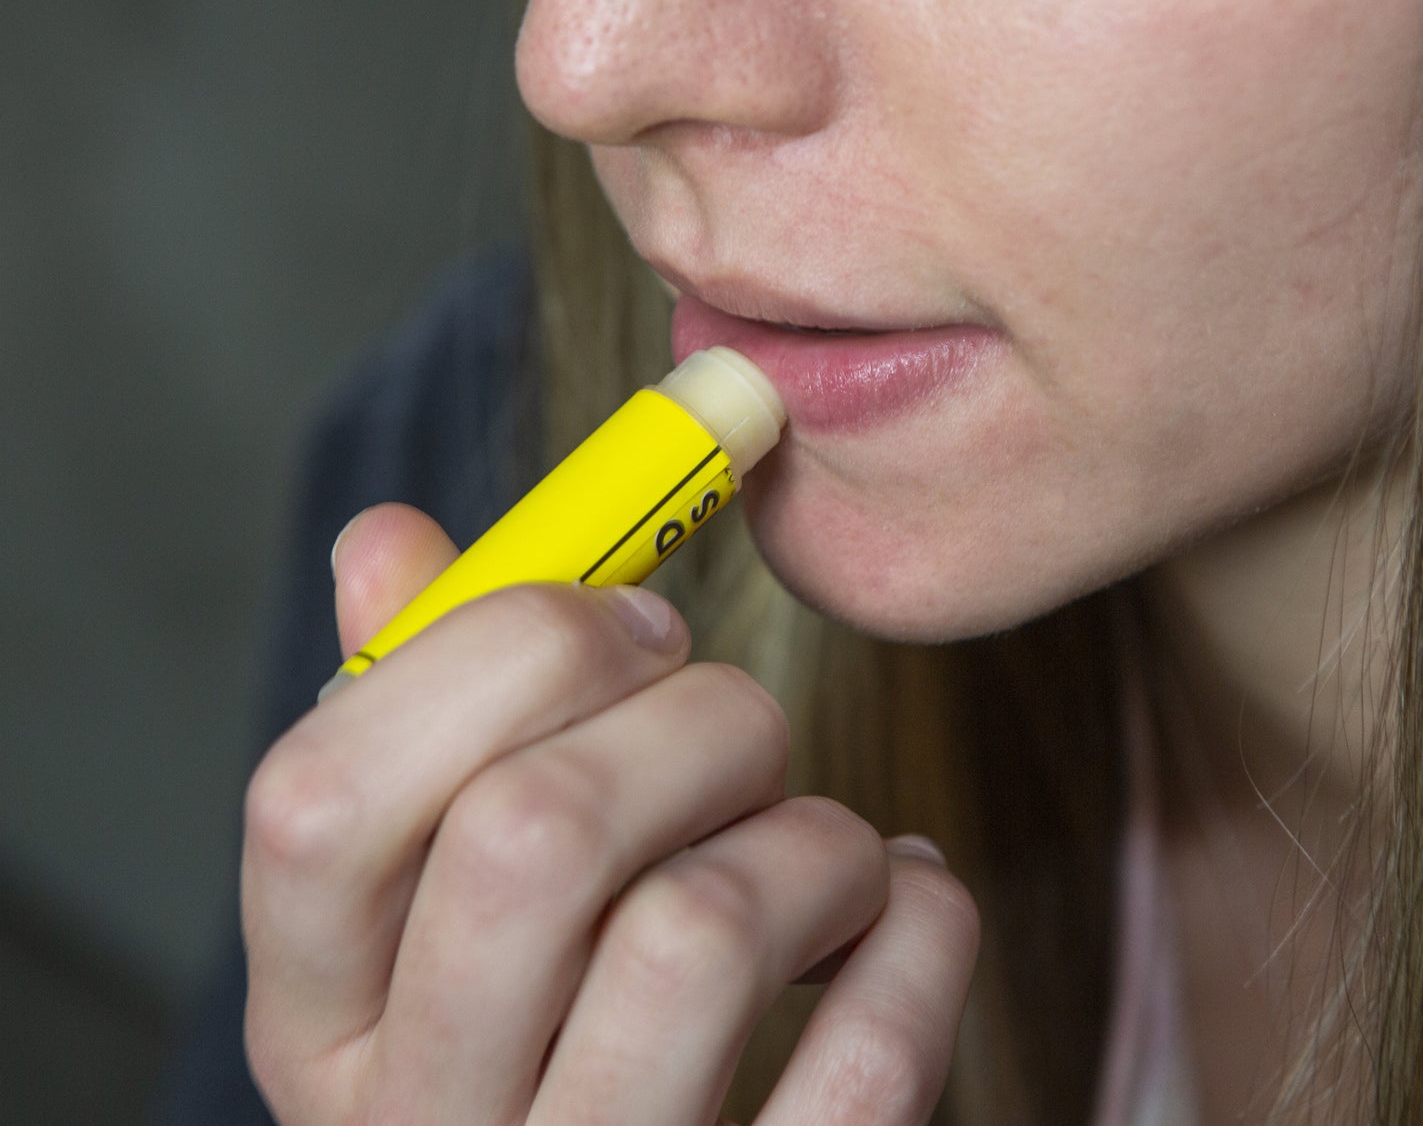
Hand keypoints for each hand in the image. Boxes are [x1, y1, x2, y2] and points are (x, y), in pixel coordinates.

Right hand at [243, 503, 978, 1124]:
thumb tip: (386, 541)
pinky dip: (918, 932)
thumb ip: (416, 716)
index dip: (501, 654)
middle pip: (534, 832)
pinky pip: (865, 1060)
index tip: (638, 622)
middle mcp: (418, 1122)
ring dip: (813, 835)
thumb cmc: (552, 1011)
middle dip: (695, 717)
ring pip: (701, 932)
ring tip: (825, 847)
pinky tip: (902, 909)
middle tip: (741, 726)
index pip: (320, 798)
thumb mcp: (433, 903)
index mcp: (317, 1012)